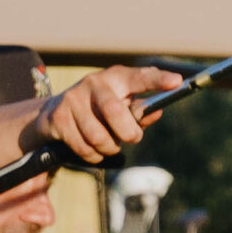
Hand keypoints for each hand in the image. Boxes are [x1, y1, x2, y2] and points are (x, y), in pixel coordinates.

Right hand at [19, 63, 181, 166]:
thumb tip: (156, 111)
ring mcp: (73, 99)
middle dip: (128, 133)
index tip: (177, 82)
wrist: (54, 114)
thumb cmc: (99, 111)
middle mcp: (93, 83)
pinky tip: (93, 148)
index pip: (138, 77)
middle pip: (115, 112)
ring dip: (109, 148)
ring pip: (99, 137)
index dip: (157, 80)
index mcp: (115, 78)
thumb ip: (140, 112)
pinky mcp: (59, 117)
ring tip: (109, 143)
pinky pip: (85, 148)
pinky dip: (94, 155)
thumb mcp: (121, 107)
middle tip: (132, 138)